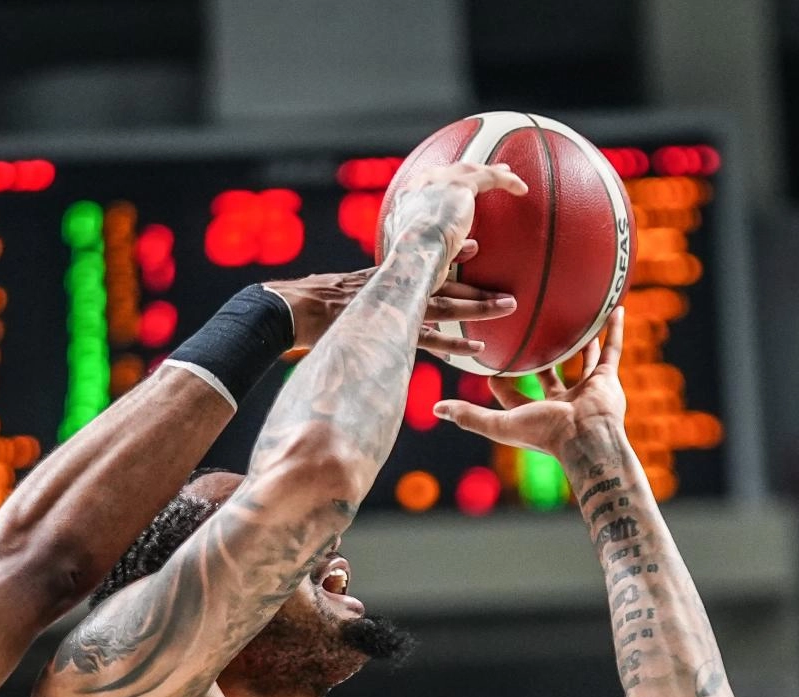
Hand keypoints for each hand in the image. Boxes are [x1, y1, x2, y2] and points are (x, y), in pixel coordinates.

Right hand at [264, 241, 516, 354]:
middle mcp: (393, 290)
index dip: (452, 256)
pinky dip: (453, 344)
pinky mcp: (386, 333)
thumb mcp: (334, 288)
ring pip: (443, 308)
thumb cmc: (304, 303)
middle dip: (477, 287)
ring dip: (477, 308)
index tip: (478, 245)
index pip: (422, 265)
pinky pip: (427, 340)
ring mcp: (391, 311)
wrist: (287, 308)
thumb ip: (354, 288)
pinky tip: (477, 349)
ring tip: (508, 306)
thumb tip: (353, 291)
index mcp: (383, 279)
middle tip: (511, 289)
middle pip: (443, 286)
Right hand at [382, 161, 527, 265]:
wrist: (411, 260)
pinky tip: (522, 190)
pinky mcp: (458, 187)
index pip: (424, 193)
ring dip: (487, 172)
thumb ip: (440, 253)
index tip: (454, 197)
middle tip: (481, 175)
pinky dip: (505, 181)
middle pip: (444, 175)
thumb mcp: (420, 261)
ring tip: (506, 174)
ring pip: (466, 172)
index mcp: (402, 209)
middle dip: (464, 174)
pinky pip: (487, 177)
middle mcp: (416, 192)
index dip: (441, 192)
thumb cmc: (412, 272)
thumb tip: (466, 249)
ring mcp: (436, 186)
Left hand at [433, 306, 627, 454]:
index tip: (489, 361)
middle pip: (548, 375)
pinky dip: (614, 330)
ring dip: (580, 342)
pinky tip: (614, 308)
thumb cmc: (543, 433)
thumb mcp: (499, 422)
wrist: (586, 439)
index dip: (501, 380)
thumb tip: (435, 408)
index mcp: (534, 412)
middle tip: (529, 332)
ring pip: (582, 359)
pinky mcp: (607, 379)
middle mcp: (560, 401)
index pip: (513, 394)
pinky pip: (612, 349)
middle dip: (540, 358)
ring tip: (575, 319)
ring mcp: (585, 389)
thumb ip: (468, 416)